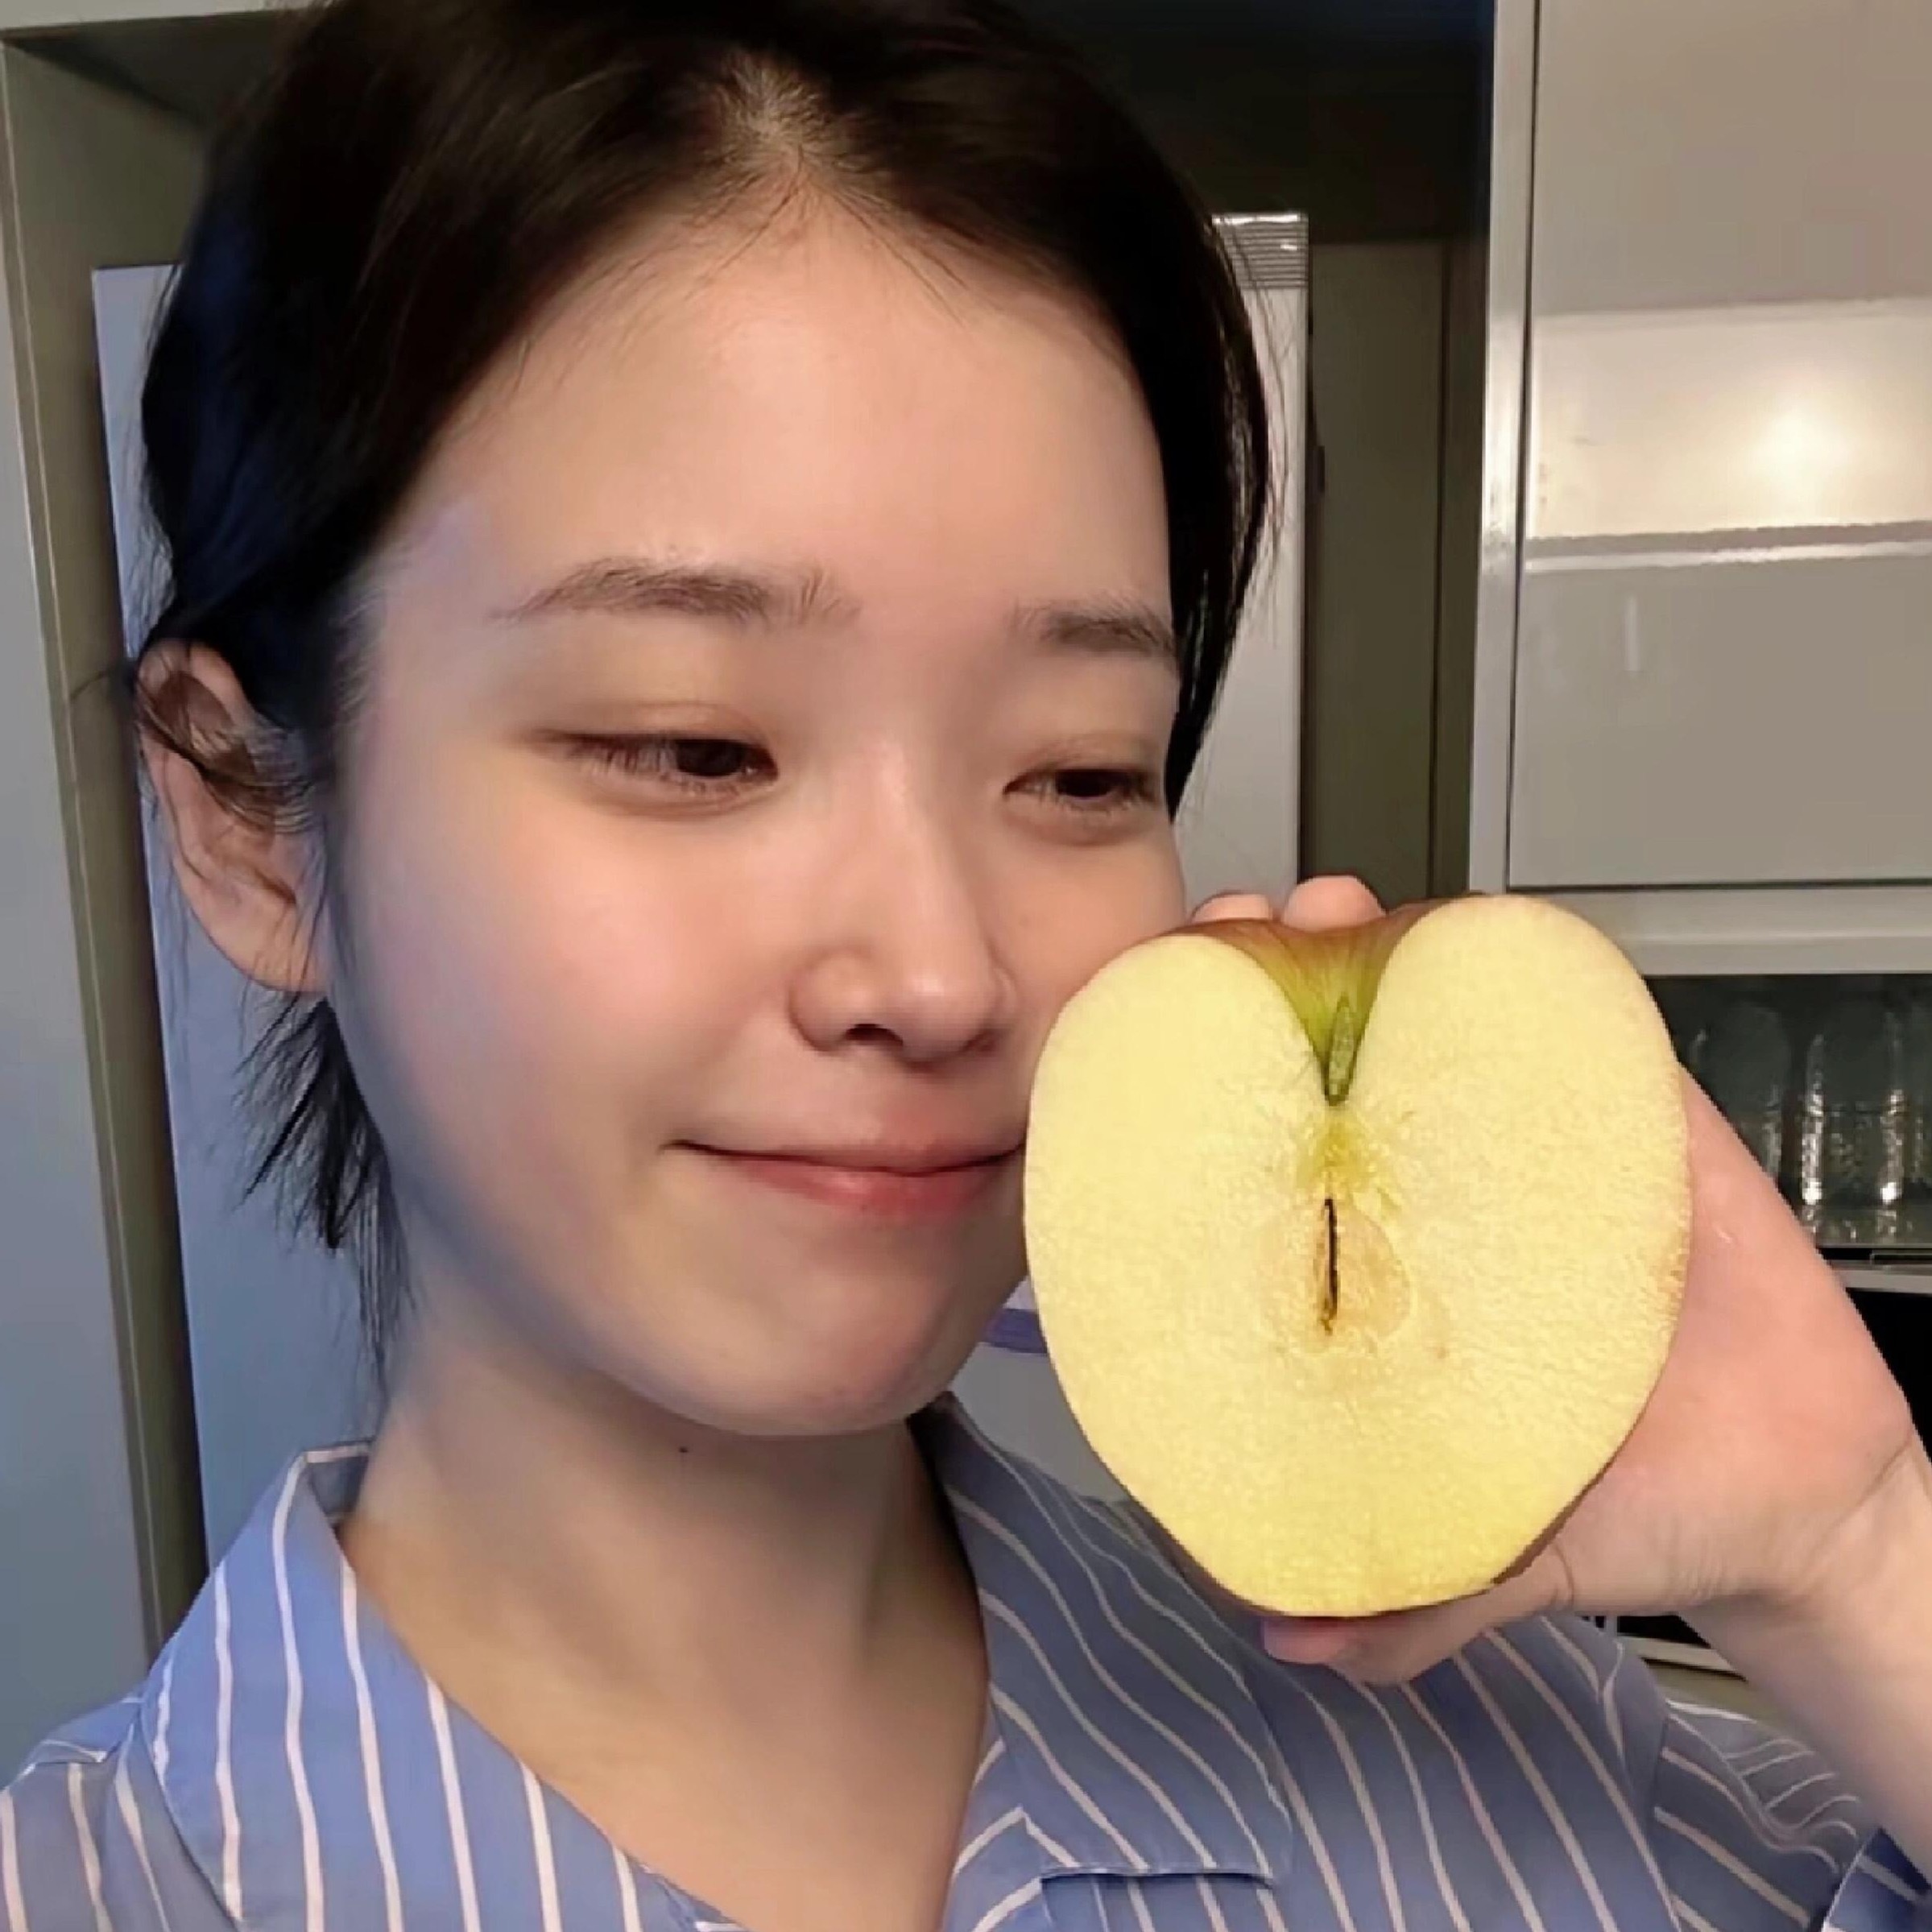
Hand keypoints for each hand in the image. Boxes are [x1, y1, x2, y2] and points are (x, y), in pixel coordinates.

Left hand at [1192, 876, 1923, 1684]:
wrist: (1798, 1503)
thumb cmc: (1632, 1509)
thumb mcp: (1501, 1554)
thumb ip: (1408, 1596)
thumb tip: (1287, 1630)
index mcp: (1392, 1280)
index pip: (1273, 1169)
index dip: (1209, 1097)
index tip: (1153, 1045)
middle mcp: (1448, 1199)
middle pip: (1344, 1065)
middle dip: (1276, 988)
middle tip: (1233, 938)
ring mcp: (1542, 1151)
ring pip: (1452, 1024)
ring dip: (1386, 952)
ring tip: (1331, 909)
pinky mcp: (1649, 1129)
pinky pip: (1592, 1036)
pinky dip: (1539, 980)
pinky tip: (1486, 940)